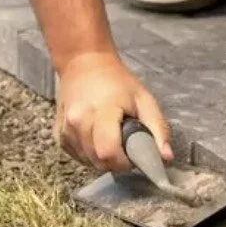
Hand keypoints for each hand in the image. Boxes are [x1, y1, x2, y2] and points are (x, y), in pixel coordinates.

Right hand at [55, 52, 171, 170]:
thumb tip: (166, 158)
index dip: (125, 162)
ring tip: (110, 138)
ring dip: (103, 159)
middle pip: (99, 162)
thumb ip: (158, 130)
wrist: (84, 63)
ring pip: (88, 163)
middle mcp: (78, 122)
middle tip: (124, 145)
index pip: (109, 153)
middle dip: (116, 162)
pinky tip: (96, 138)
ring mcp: (66, 130)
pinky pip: (78, 157)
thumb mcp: (144, 100)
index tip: (133, 154)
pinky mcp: (59, 136)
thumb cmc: (118, 81)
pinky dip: (90, 155)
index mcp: (101, 112)